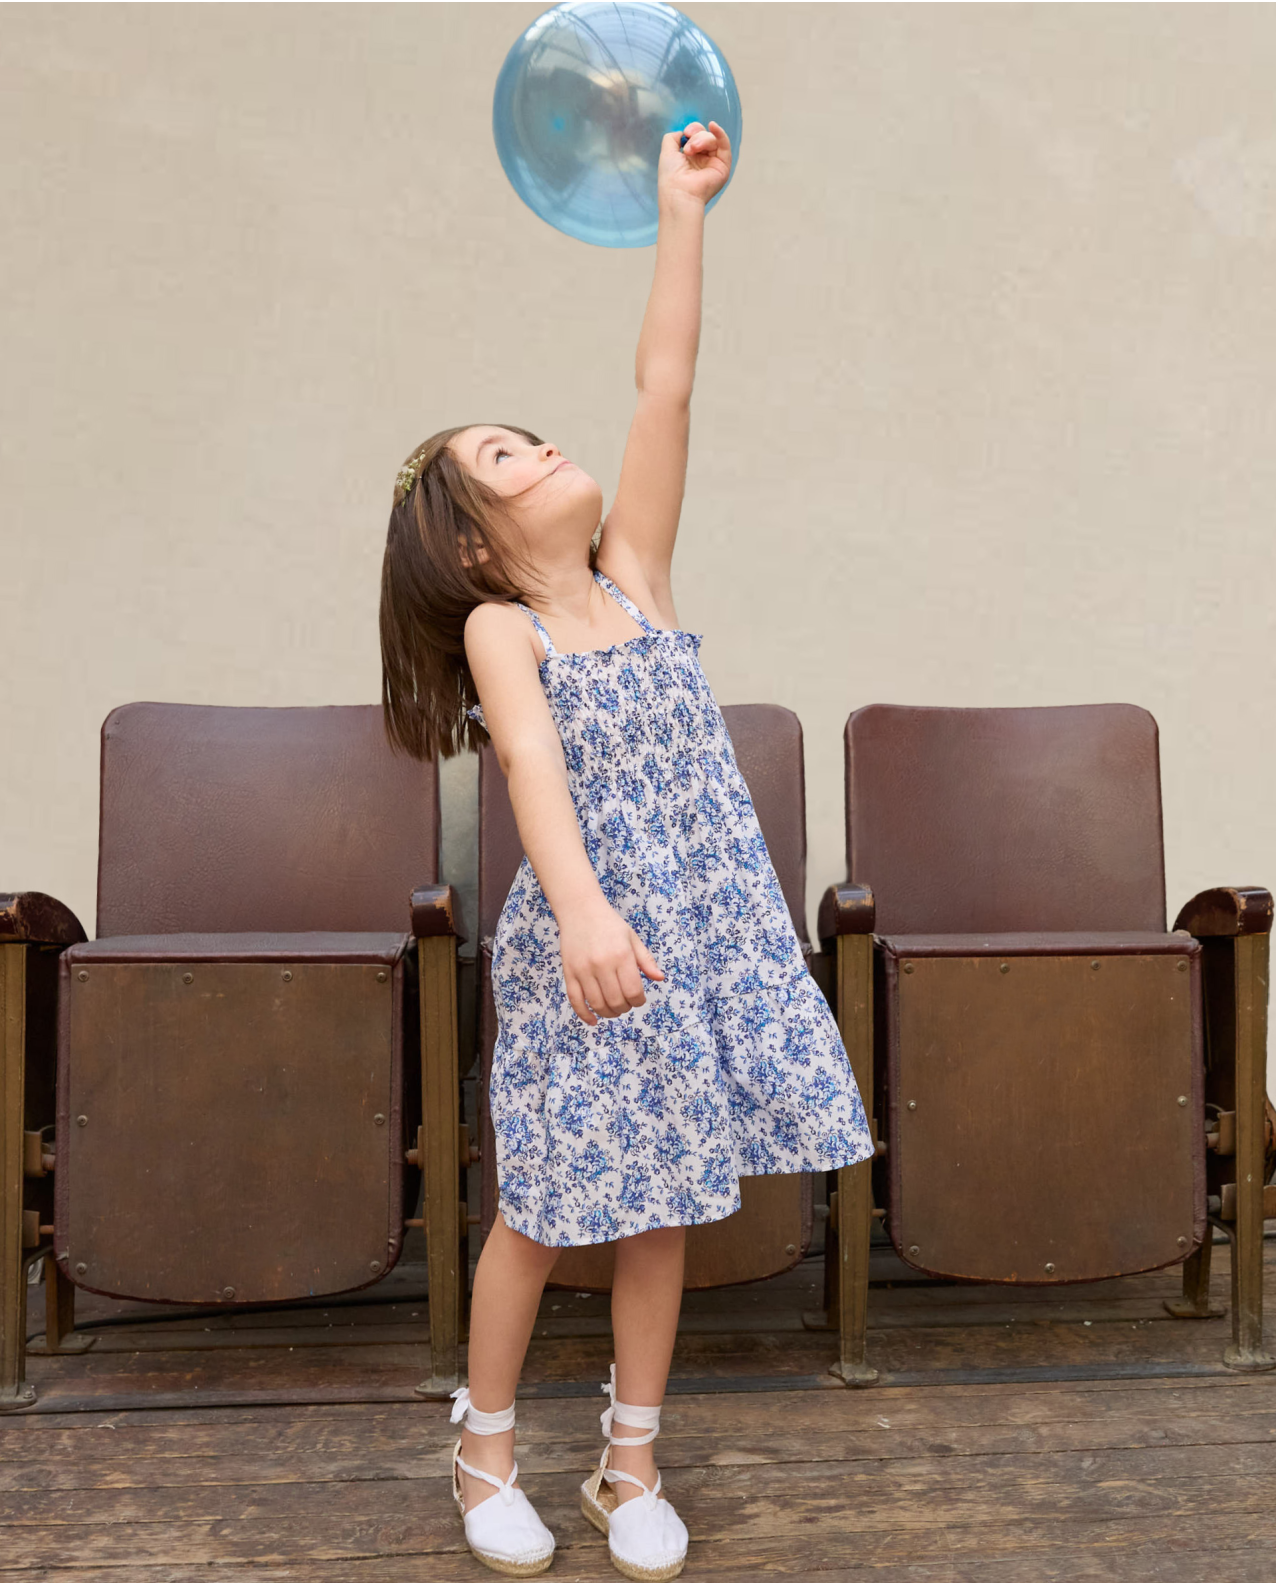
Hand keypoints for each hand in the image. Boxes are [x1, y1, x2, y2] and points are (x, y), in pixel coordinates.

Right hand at [558, 898, 663, 1025]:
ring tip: (613, 1010)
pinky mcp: (569, 972)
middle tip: (626, 1004)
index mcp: (621, 955)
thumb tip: (660, 979)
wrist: (580, 910)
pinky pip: (575, 1000)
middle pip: (616, 1001)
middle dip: (624, 1008)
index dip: (639, 1001)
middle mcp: (602, 964)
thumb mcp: (632, 938)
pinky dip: (584, 1015)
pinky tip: (593, 1021)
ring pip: (597, 1003)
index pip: (633, 991)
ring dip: (608, 1013)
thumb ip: (646, 960)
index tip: (639, 999)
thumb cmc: (609, 924)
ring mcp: (583, 970)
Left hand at [657, 120, 731, 207]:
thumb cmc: (671, 177)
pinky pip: (724, 145)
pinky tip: (713, 126)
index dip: (692, 130)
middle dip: (696, 135)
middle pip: (705, 135)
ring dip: (701, 140)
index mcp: (691, 157)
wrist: (679, 193)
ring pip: (712, 139)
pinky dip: (720, 133)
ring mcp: (713, 163)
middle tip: (687, 148)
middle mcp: (703, 160)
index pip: (696, 135)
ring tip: (691, 151)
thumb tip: (682, 133)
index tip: (685, 134)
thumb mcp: (667, 151)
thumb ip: (673, 138)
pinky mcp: (723, 167)